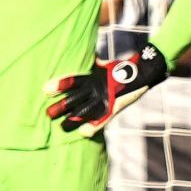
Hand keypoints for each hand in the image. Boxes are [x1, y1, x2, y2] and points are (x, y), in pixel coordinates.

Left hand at [45, 44, 168, 135]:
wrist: (144, 72)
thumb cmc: (120, 68)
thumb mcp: (103, 64)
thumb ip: (91, 63)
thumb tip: (79, 57)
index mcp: (95, 76)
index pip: (74, 80)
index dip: (61, 85)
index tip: (46, 90)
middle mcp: (99, 88)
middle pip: (76, 98)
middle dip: (61, 107)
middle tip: (49, 114)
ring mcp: (107, 99)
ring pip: (86, 111)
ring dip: (73, 120)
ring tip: (62, 127)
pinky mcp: (115, 108)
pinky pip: (102, 120)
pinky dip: (93, 127)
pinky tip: (83, 133)